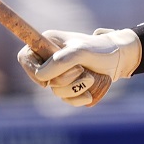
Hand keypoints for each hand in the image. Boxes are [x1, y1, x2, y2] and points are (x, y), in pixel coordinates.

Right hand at [17, 27, 140, 106]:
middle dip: (65, 79)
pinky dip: (78, 99)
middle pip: (42, 80)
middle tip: (81, 70)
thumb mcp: (81, 51)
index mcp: (48, 43)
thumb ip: (61, 61)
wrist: (119, 59)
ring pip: (56, 91)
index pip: (25, 57)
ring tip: (91, 78)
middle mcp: (50, 59)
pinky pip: (66, 99)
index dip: (31, 70)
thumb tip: (42, 76)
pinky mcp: (69, 86)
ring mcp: (59, 74)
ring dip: (75, 88)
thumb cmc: (101, 49)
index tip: (45, 79)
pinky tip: (89, 94)